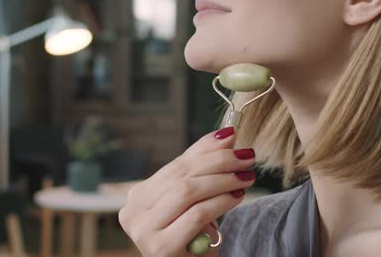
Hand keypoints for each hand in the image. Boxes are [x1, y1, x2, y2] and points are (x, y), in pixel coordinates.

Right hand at [119, 127, 255, 256]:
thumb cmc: (195, 237)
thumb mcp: (197, 201)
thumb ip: (204, 169)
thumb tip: (228, 134)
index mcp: (139, 196)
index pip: (176, 164)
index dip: (206, 148)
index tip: (232, 136)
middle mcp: (133, 211)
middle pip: (181, 175)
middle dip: (219, 162)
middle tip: (247, 157)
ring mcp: (143, 230)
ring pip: (187, 192)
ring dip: (222, 180)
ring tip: (246, 177)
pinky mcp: (160, 247)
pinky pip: (196, 214)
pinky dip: (220, 202)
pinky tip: (237, 197)